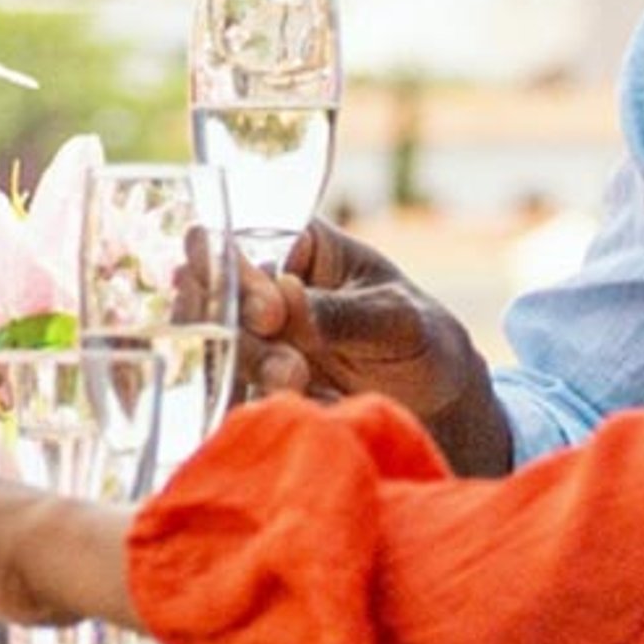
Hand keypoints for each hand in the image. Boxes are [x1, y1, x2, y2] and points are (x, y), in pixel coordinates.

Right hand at [241, 222, 513, 476]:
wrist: (431, 404)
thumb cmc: (419, 339)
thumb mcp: (395, 320)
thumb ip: (343, 313)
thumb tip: (285, 296)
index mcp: (297, 243)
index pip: (242, 237)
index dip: (235, 267)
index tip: (270, 314)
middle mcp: (262, 283)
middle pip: (213, 290)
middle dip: (241, 330)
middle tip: (291, 367)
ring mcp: (250, 332)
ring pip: (214, 339)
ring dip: (251, 367)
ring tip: (300, 385)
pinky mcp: (248, 378)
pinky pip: (223, 384)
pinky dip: (246, 397)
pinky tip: (283, 406)